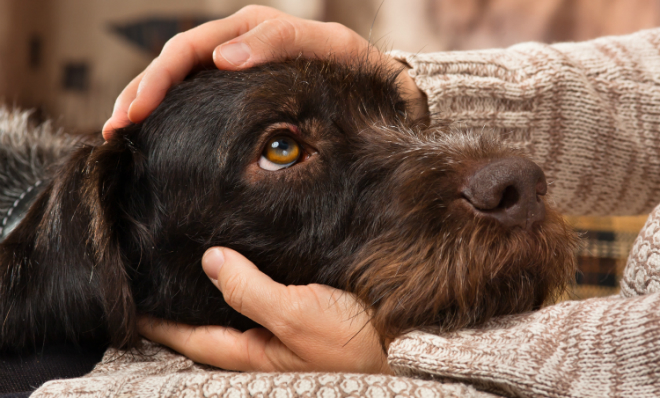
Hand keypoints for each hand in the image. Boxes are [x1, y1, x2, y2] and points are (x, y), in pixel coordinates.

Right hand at [102, 5, 426, 138]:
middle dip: (140, 93)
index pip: (189, 49)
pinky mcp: (238, 94)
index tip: (137, 111)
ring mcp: (234, 69)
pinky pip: (195, 99)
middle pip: (172, 64)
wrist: (376, 88)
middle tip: (116, 129)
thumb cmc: (355, 69)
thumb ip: (280, 43)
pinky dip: (169, 115)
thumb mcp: (329, 48)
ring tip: (119, 134)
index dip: (159, 78)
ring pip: (178, 81)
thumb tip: (223, 57)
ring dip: (144, 104)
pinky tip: (152, 134)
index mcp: (251, 30)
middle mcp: (235, 45)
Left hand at [139, 247, 390, 373]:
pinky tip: (247, 261)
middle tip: (156, 274)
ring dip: (215, 290)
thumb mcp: (298, 315)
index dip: (160, 320)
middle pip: (210, 323)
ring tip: (192, 263)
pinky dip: (248, 281)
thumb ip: (251, 291)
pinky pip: (264, 298)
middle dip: (183, 303)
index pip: (192, 336)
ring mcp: (283, 333)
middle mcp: (263, 345)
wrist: (406, 347)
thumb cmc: (354, 341)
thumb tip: (210, 260)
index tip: (132, 299)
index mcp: (254, 352)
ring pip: (237, 309)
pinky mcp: (304, 316)